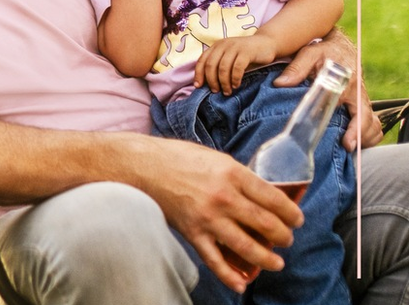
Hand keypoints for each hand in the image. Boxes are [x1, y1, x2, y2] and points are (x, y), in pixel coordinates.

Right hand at [146, 140, 302, 293]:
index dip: (291, 212)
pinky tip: (242, 283)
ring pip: (247, 246)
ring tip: (276, 262)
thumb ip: (238, 176)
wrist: (144, 166)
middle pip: (266, 223)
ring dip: (267, 259)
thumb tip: (259, 192)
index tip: (297, 219)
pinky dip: (230, 276)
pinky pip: (215, 261)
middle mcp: (224, 197)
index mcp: (233, 173)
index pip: (274, 198)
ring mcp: (208, 217)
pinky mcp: (193, 233)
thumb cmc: (178, 158)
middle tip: (287, 239)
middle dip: (283, 236)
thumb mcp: (216, 158)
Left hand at [194, 35, 277, 95]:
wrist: (267, 43)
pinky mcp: (246, 52)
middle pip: (211, 65)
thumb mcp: (229, 57)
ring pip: (223, 68)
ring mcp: (235, 47)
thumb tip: (208, 84)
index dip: (198, 74)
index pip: (202, 60)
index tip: (198, 86)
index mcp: (216, 46)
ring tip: (227, 91)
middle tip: (216, 91)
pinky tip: (236, 85)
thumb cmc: (246, 55)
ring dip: (224, 82)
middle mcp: (223, 45)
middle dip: (211, 81)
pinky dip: (235, 79)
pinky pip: (237, 68)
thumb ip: (219, 66)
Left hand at [272, 28, 381, 149]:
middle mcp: (357, 93)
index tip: (347, 143)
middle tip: (348, 148)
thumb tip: (280, 83)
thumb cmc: (323, 49)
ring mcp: (361, 98)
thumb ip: (296, 68)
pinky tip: (356, 141)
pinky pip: (371, 120)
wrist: (340, 45)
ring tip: (351, 147)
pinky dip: (368, 132)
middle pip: (367, 120)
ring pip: (372, 122)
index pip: (353, 110)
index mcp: (346, 83)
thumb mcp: (309, 53)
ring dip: (365, 136)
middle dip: (360, 136)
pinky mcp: (361, 101)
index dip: (352, 129)